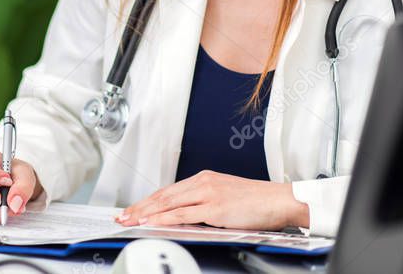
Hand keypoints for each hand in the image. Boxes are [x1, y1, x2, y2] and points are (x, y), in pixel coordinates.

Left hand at [114, 170, 309, 230]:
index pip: (168, 191)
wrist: (280, 200)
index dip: (148, 201)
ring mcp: (208, 195)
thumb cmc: (258, 202)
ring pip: (168, 203)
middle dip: (140, 207)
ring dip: (146, 213)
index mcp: (203, 179)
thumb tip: (185, 217)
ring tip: (130, 220)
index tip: (133, 209)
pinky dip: (164, 218)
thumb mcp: (225, 198)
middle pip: (163, 196)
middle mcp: (202, 183)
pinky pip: (183, 214)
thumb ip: (204, 205)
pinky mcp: (215, 208)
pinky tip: (153, 222)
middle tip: (122, 215)